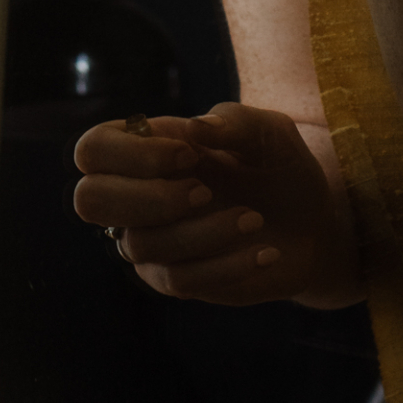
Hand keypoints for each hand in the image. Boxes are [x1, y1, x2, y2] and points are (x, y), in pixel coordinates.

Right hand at [71, 101, 360, 306]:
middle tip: (205, 192)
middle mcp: (135, 198)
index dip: (131, 153)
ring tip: (255, 219)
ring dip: (204, 232)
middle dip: (148, 197)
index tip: (190, 154)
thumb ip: (232, 122)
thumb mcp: (268, 132)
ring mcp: (151, 243)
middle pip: (90, 200)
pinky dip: (228, 265)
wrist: (312, 218)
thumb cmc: (278, 164)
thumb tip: (191, 128)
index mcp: (145, 151)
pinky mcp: (177, 280)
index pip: (93, 150)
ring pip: (143, 245)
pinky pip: (182, 280)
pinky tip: (267, 251)